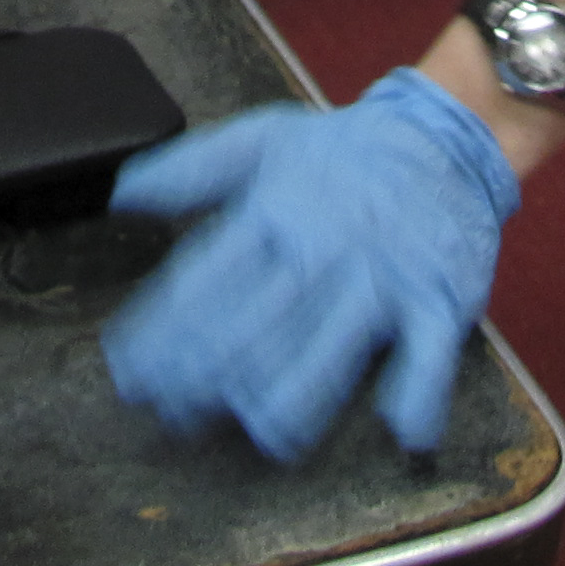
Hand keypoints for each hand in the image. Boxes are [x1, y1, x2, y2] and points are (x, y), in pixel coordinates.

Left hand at [102, 67, 515, 458]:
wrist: (445, 134)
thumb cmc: (344, 150)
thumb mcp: (263, 139)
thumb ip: (190, 170)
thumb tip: (119, 195)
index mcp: (276, 207)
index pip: (207, 278)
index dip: (162, 331)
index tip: (129, 372)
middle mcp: (324, 245)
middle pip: (258, 321)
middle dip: (208, 375)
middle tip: (172, 415)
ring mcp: (384, 275)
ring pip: (333, 345)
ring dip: (295, 395)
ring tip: (260, 430)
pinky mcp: (440, 297)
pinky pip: (431, 349)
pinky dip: (420, 390)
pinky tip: (401, 429)